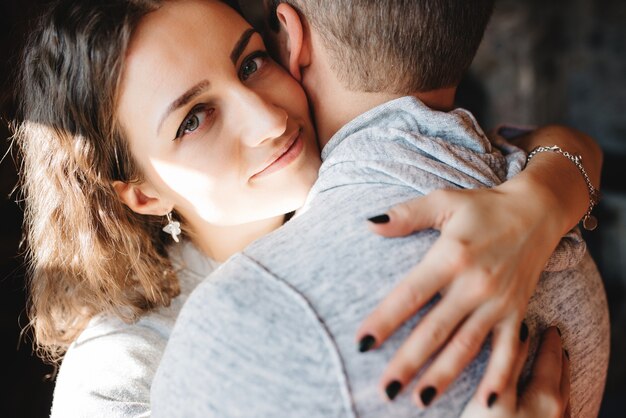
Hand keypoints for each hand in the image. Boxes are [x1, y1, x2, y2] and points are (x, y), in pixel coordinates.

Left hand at [357, 186, 563, 406]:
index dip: (384, 320)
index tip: (361, 344)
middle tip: (385, 389)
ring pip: (467, 346)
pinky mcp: (518, 312)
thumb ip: (407, 214)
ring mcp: (498, 302)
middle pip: (435, 330)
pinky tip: (487, 405)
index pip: (410, 294)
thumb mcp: (443, 201)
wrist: (538, 212)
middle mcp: (474, 284)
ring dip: (444, 376)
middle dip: (408, 362)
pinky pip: (510, 351)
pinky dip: (500, 378)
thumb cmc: (483, 207)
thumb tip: (369, 223)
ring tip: (420, 400)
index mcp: (451, 256)